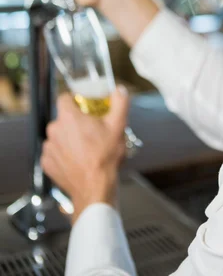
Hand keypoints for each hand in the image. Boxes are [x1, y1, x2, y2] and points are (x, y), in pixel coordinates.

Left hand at [41, 87, 129, 222]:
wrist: (95, 188)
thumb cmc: (104, 158)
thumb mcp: (118, 125)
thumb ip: (120, 103)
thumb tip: (120, 90)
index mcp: (68, 117)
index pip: (64, 98)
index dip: (75, 100)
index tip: (85, 106)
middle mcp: (54, 130)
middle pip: (63, 118)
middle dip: (76, 122)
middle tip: (91, 130)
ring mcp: (49, 148)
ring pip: (59, 135)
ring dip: (69, 138)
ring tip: (85, 147)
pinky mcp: (47, 163)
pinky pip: (54, 152)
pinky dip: (63, 154)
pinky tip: (77, 159)